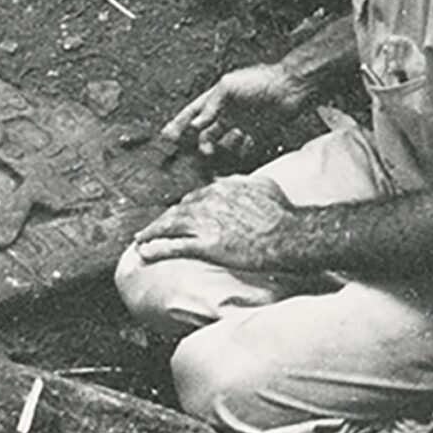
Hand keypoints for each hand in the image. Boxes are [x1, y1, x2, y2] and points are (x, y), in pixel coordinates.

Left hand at [132, 174, 300, 272]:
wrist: (291, 234)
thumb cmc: (284, 213)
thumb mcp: (264, 186)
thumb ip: (245, 182)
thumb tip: (234, 181)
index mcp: (221, 187)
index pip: (194, 196)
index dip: (183, 207)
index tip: (177, 214)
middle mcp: (208, 200)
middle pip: (178, 209)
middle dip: (164, 219)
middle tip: (152, 228)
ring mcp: (205, 222)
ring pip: (170, 225)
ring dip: (152, 232)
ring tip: (141, 239)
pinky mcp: (206, 244)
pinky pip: (174, 246)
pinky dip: (156, 248)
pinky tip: (144, 251)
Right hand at [160, 62, 307, 157]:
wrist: (291, 87)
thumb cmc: (260, 80)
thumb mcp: (229, 87)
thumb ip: (211, 106)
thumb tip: (195, 124)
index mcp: (218, 97)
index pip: (194, 111)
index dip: (180, 123)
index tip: (167, 135)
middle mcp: (228, 111)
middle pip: (205, 130)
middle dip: (195, 141)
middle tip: (188, 153)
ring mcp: (242, 123)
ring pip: (222, 141)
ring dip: (215, 148)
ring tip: (209, 153)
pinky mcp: (258, 133)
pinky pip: (244, 148)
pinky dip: (238, 154)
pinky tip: (233, 157)